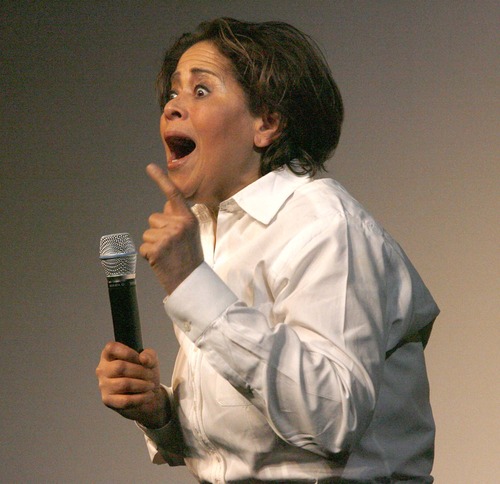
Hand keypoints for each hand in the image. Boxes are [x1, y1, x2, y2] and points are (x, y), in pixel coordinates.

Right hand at [96, 342, 169, 427]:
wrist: (147, 393)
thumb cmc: (144, 372)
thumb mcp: (150, 359)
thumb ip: (149, 355)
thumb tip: (143, 359)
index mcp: (109, 354)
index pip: (112, 348)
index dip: (128, 352)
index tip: (142, 359)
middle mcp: (102, 369)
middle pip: (120, 367)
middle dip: (140, 371)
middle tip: (150, 375)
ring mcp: (103, 385)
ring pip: (124, 384)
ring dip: (142, 385)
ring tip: (151, 385)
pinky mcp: (107, 400)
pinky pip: (125, 400)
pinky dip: (141, 398)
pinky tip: (149, 395)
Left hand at [140, 164, 203, 294]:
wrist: (191, 281)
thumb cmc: (189, 257)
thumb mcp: (190, 233)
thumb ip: (177, 219)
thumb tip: (163, 206)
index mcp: (188, 218)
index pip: (173, 195)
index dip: (161, 180)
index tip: (149, 167)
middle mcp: (179, 224)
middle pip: (153, 218)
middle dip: (157, 232)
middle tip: (171, 247)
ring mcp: (168, 236)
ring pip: (146, 233)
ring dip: (152, 245)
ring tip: (167, 254)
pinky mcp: (156, 249)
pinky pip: (143, 247)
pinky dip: (148, 256)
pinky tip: (160, 262)